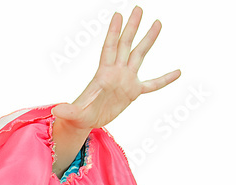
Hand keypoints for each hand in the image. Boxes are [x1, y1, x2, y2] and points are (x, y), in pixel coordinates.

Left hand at [50, 6, 179, 174]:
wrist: (85, 121)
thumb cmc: (77, 115)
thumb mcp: (74, 113)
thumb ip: (68, 110)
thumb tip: (57, 110)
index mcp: (103, 74)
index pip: (109, 48)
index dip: (113, 32)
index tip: (118, 14)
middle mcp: (116, 72)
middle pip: (126, 44)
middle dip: (132, 27)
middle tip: (138, 8)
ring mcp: (126, 80)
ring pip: (139, 56)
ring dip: (148, 40)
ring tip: (157, 23)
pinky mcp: (132, 92)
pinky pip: (152, 84)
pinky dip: (165, 79)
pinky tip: (178, 72)